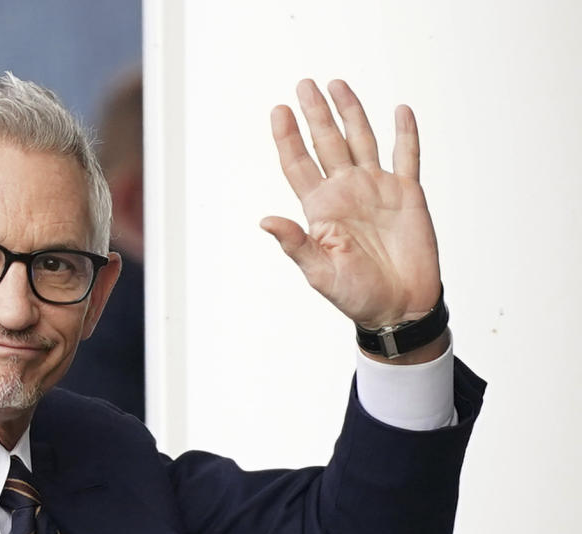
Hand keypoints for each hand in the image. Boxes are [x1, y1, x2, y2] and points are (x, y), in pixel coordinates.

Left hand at [260, 79, 440, 328]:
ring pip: (362, 141)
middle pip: (327, 143)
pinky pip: (406, 157)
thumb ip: (295, 243)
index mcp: (321, 209)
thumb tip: (265, 220)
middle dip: (316, 114)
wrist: (399, 308)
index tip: (278, 111)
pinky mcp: (407, 195)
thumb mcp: (319, 273)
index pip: (299, 164)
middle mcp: (346, 193)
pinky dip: (406, 134)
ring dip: (351, 113)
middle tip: (304, 85)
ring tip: (338, 85)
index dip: (288, 138)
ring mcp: (377, 190)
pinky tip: (400, 111)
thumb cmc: (356, 296)